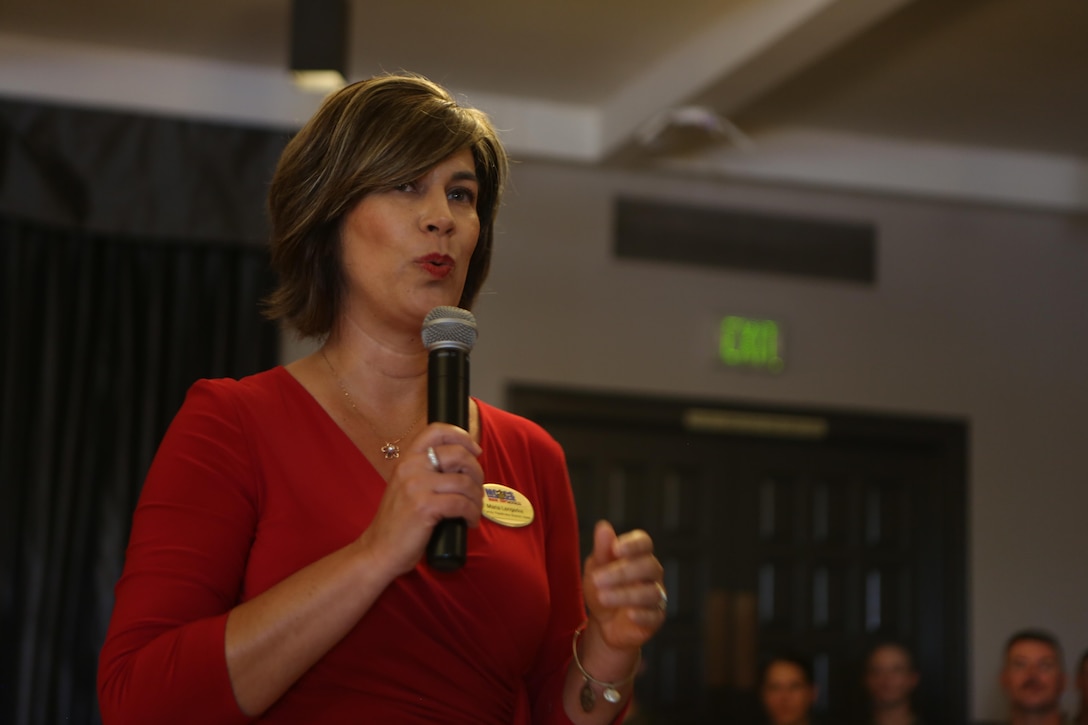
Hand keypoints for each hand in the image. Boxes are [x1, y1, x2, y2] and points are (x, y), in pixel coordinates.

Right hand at [356, 423, 483, 575]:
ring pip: (464, 482)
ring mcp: (417, 486)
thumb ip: (427, 472)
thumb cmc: (398, 523)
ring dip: (477, 498)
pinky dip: (472, 513)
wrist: (379, 550)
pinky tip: (470, 521)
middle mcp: (411, 467)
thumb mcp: (407, 487)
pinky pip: (462, 504)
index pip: (436, 431)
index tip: (475, 450)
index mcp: (407, 459)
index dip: (462, 436)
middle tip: (478, 490)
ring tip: (475, 510)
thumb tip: (464, 466)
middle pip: (459, 455)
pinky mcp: (425, 507)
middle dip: (477, 472)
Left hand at [582, 520, 665, 650]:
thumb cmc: (602, 587)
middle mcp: (652, 574)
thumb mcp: (596, 568)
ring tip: (603, 597)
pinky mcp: (655, 618)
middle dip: (623, 572)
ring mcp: (656, 596)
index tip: (616, 549)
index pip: (644, 543)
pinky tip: (629, 614)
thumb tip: (603, 526)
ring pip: (651, 592)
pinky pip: (654, 616)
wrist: (603, 622)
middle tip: (598, 579)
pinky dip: (643, 615)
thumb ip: (602, 549)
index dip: (633, 544)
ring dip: (626, 594)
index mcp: (638, 556)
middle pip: (648, 566)